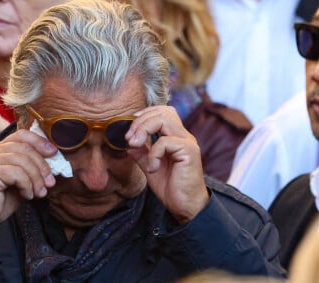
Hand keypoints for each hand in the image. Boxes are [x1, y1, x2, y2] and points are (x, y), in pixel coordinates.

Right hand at [0, 128, 57, 242]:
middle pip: (25, 148)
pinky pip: (16, 173)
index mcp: (0, 149)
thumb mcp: (22, 181)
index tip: (54, 154)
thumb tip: (54, 161)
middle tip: (50, 182)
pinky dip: (26, 184)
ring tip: (40, 192)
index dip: (40, 142)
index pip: (22, 135)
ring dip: (36, 178)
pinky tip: (27, 195)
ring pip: (22, 160)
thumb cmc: (1, 200)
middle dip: (42, 165)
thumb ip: (32, 168)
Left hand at [125, 105, 208, 223]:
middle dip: (140, 121)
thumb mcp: (149, 167)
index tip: (130, 130)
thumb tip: (128, 142)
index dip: (145, 115)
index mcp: (176, 136)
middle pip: (162, 112)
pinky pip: (165, 142)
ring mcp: (188, 142)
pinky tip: (152, 167)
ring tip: (135, 145)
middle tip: (129, 139)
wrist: (186, 207)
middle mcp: (183, 136)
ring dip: (144, 130)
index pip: (162, 112)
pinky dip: (153, 153)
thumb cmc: (171, 187)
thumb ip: (141, 153)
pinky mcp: (189, 152)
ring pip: (164, 120)